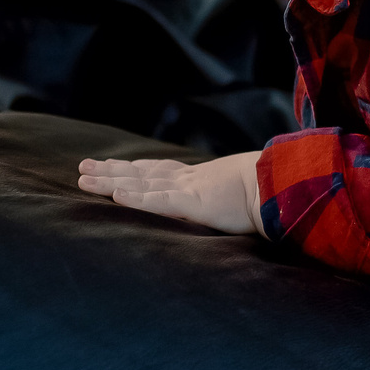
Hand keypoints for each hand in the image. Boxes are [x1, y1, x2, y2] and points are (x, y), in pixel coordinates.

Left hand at [77, 151, 264, 236]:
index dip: (132, 169)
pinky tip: (116, 195)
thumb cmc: (270, 191)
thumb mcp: (242, 193)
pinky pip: (161, 201)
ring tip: (83, 179)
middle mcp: (188, 180)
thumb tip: (236, 201)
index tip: (112, 165)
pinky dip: (137, 198)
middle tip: (82, 167)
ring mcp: (189, 190)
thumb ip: (229, 197)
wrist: (286, 186)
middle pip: (140, 173)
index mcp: (199, 179)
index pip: (158, 171)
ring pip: (140, 184)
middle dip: (110, 171)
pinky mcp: (196, 203)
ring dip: (110, 181)